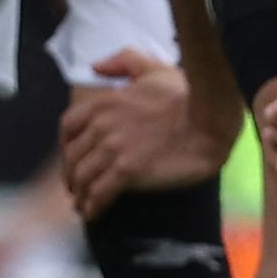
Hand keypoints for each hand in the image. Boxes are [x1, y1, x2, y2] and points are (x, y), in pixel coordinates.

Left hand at [58, 46, 236, 212]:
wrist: (209, 121)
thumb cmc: (185, 96)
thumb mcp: (154, 69)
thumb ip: (124, 62)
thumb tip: (96, 66)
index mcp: (104, 102)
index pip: (68, 127)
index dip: (67, 147)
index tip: (74, 159)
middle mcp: (102, 126)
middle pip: (72, 157)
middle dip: (72, 175)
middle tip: (78, 188)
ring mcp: (113, 149)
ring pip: (82, 178)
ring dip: (80, 195)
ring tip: (85, 204)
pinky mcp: (127, 172)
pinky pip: (99, 195)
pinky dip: (93, 207)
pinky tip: (94, 215)